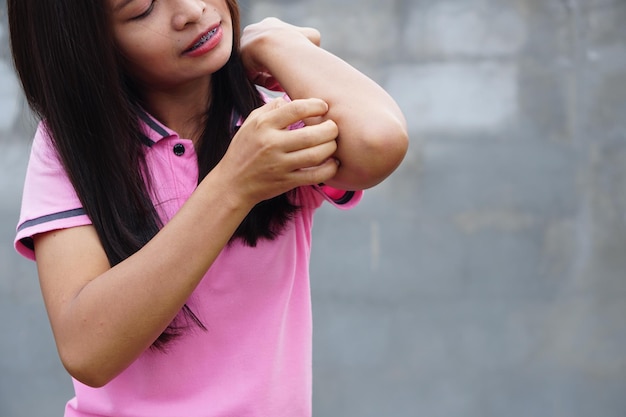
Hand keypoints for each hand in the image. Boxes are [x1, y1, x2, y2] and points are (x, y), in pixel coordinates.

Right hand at [216, 97, 338, 204]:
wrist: (233, 184)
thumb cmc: (244, 150)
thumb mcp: (250, 123)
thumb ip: (271, 108)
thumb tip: (291, 99)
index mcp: (263, 126)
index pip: (296, 109)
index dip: (315, 105)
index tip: (323, 107)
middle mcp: (272, 144)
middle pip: (311, 134)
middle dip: (330, 128)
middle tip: (333, 127)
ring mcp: (280, 165)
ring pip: (316, 155)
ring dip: (331, 147)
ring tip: (332, 143)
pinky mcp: (287, 182)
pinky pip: (315, 176)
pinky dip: (329, 169)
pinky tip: (332, 163)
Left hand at [241, 17, 320, 90]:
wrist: (277, 46)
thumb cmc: (299, 42)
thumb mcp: (313, 37)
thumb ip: (312, 42)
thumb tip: (315, 52)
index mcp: (273, 24)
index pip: (276, 43)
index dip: (284, 59)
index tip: (290, 70)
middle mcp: (257, 29)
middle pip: (266, 55)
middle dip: (275, 69)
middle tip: (283, 80)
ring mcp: (247, 40)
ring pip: (258, 64)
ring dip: (268, 76)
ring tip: (278, 84)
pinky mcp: (241, 54)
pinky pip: (251, 71)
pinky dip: (260, 79)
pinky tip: (270, 83)